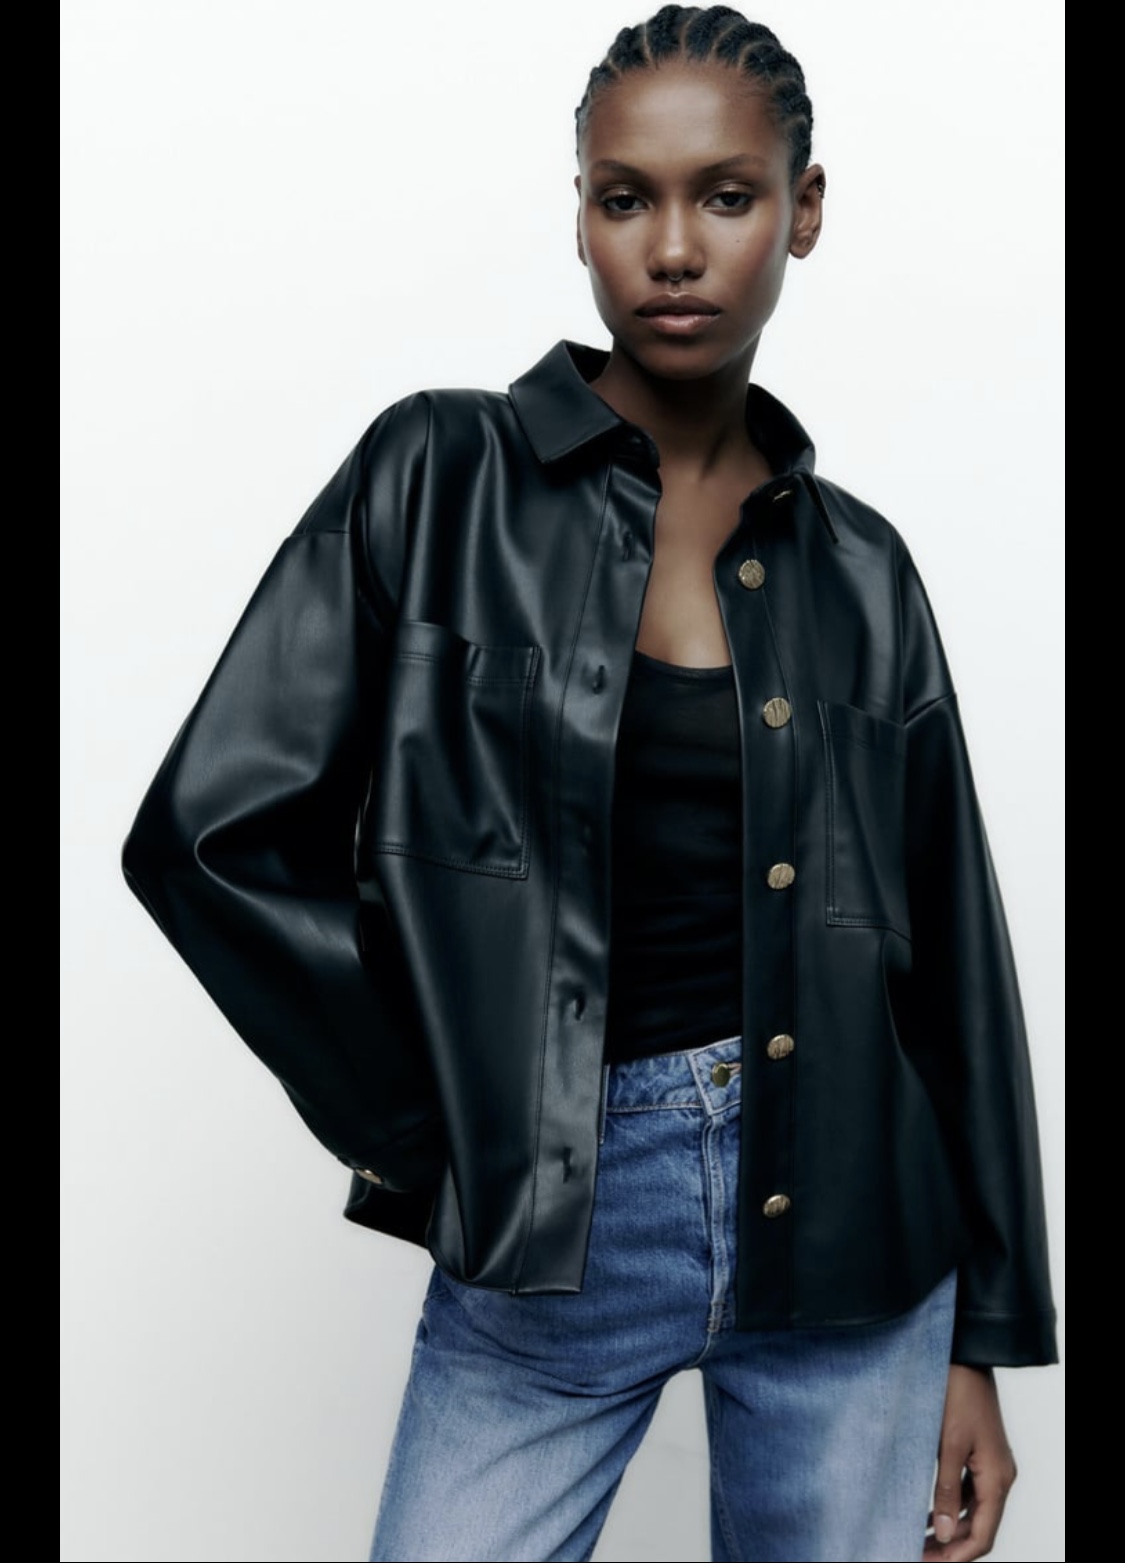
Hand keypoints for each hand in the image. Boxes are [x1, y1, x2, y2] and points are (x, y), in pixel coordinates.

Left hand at [923, 1364, 1016, 1560]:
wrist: (966, 1358)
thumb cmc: (957, 1395)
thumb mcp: (947, 1444)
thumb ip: (947, 1490)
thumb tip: (946, 1535)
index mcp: (998, 1479)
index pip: (983, 1536)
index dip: (956, 1557)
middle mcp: (1000, 1477)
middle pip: (980, 1529)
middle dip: (950, 1548)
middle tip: (915, 1555)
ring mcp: (991, 1466)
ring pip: (974, 1513)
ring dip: (950, 1532)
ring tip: (918, 1543)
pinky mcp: (980, 1455)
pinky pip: (969, 1494)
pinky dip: (951, 1509)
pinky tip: (927, 1516)